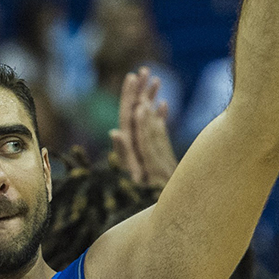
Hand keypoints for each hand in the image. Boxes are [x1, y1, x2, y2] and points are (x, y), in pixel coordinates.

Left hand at [109, 67, 177, 187]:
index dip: (128, 95)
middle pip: (136, 110)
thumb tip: (114, 131)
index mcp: (130, 143)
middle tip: (144, 69)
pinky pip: (156, 130)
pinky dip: (159, 116)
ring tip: (156, 79)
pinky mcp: (155, 153)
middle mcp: (136, 142)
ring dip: (150, 98)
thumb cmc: (140, 195)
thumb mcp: (130, 174)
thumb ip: (123, 153)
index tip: (131, 76)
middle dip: (139, 90)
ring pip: (147, 117)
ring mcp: (145, 146)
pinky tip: (164, 105)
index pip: (127, 113)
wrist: (151, 208)